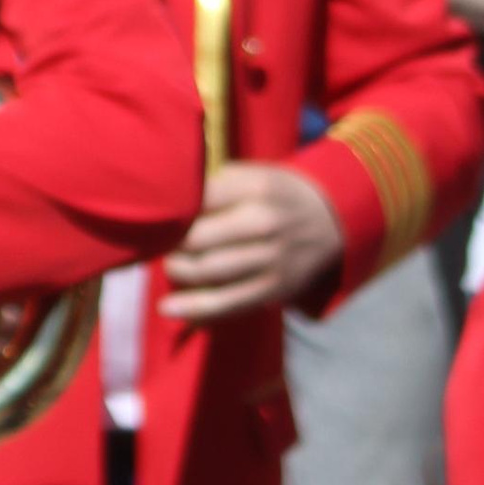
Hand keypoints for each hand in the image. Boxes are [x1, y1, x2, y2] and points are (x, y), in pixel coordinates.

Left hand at [160, 160, 345, 323]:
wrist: (331, 219)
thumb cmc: (275, 193)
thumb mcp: (250, 175)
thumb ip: (213, 185)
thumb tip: (165, 204)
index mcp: (255, 189)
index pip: (198, 200)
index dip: (169, 211)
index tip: (152, 215)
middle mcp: (265, 224)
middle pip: (199, 239)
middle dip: (169, 244)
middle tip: (156, 242)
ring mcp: (272, 260)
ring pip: (210, 273)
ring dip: (178, 272)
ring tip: (168, 266)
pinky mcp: (276, 289)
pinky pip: (231, 304)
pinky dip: (197, 308)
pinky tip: (169, 309)